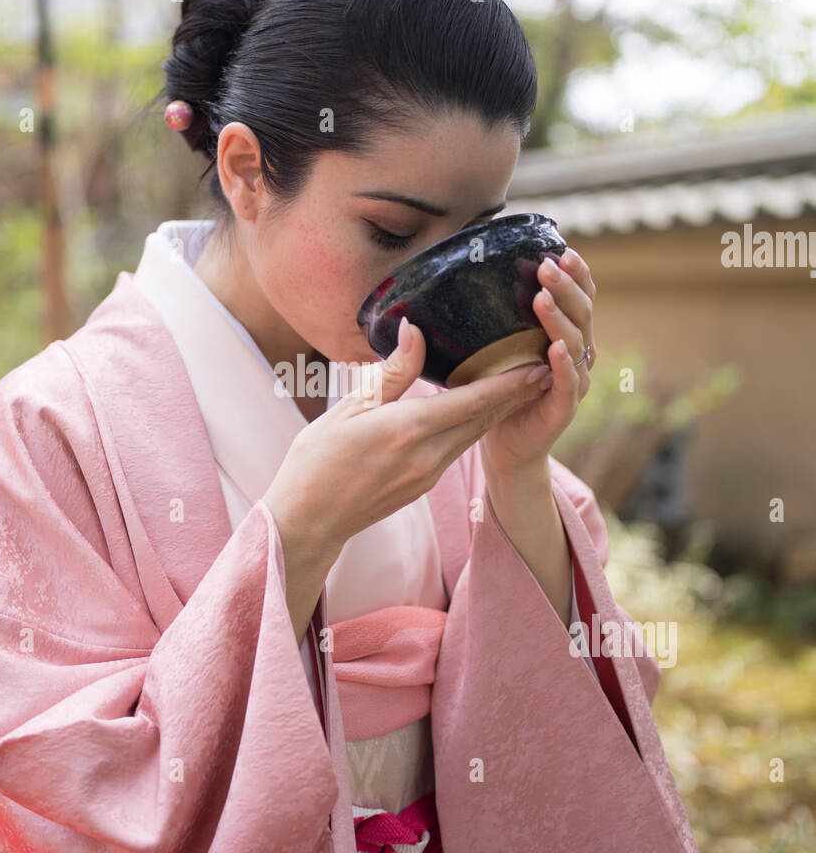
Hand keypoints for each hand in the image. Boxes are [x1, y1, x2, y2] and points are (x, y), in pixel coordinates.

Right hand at [263, 314, 554, 562]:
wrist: (308, 521)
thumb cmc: (316, 461)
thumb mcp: (349, 408)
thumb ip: (391, 373)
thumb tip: (416, 331)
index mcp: (407, 430)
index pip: (473, 401)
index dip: (510, 383)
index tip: (540, 364)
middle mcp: (426, 456)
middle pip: (483, 419)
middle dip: (516, 394)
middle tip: (545, 364)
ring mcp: (428, 475)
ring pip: (473, 435)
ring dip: (498, 410)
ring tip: (522, 384)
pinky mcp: (423, 485)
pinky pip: (457, 449)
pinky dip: (473, 426)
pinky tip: (477, 411)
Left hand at [480, 247, 597, 480]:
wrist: (505, 447)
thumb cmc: (500, 392)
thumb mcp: (497, 349)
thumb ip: (494, 319)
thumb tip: (464, 278)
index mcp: (567, 335)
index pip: (580, 298)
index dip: (576, 275)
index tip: (561, 249)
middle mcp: (578, 355)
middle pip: (582, 313)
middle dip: (566, 287)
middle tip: (548, 265)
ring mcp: (575, 382)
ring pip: (575, 344)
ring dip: (559, 319)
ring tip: (542, 298)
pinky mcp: (564, 409)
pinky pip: (568, 384)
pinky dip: (564, 365)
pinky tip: (555, 348)